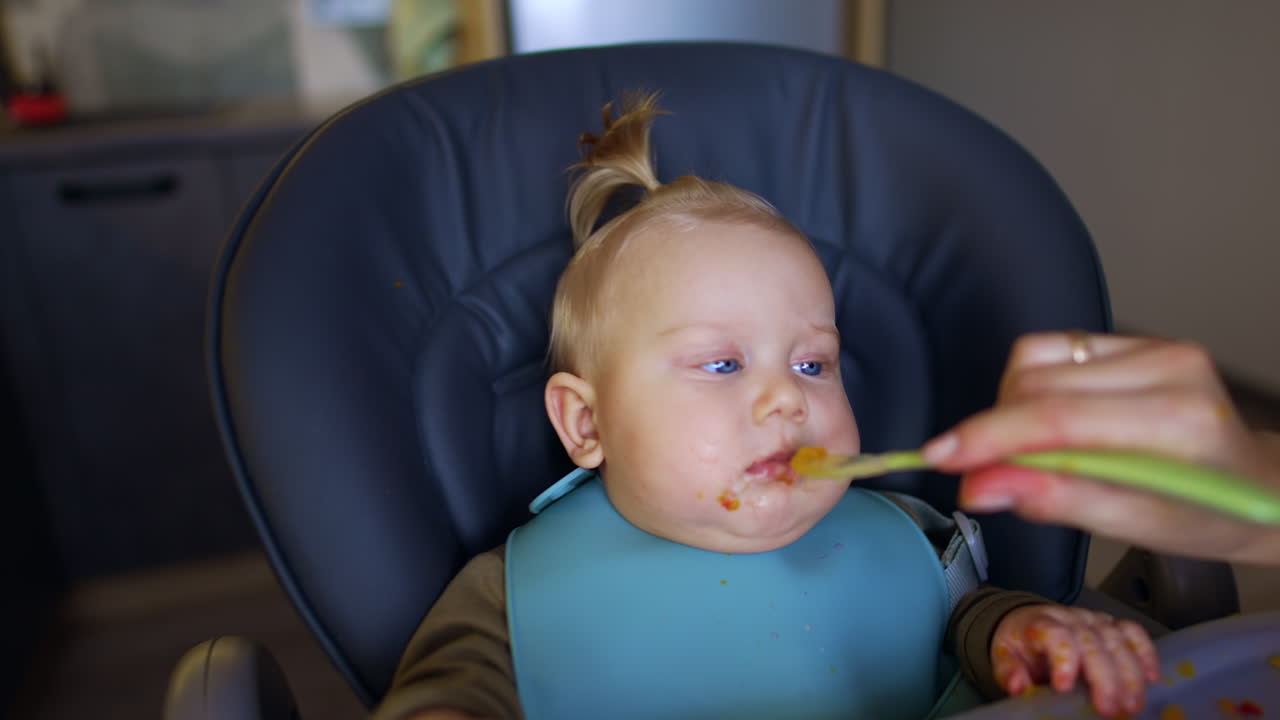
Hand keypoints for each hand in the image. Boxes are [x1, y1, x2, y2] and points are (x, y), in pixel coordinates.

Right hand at [924, 332, 1279, 564]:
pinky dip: (1029, 388)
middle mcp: (1168, 369)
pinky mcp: (1137, 340)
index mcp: (1178, 422)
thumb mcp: (1138, 527)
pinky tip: (1047, 421)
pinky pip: (1051, 351)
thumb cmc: (1206, 517)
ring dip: (1009, 408)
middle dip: (993, 432)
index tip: (938, 457)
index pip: (1059, 419)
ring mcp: (1153, 347)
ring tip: (1030, 451)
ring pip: (1034, 362)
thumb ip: (1059, 501)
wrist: (1260, 486)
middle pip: (1037, 386)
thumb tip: (981, 487)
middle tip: (981, 476)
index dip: (989, 437)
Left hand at [991, 605, 1158, 716]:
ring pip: (1117, 639)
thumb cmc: (1020, 646)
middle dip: (1104, 677)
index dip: (1063, 658)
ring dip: (1129, 673)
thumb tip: (1018, 686)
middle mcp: (1069, 618)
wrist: (1027, 624)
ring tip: (1132, 704)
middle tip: (1110, 708)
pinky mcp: (1110, 625)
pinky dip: (1146, 653)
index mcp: (1039, 624)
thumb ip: (1008, 672)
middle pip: (1092, 641)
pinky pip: (1133, 632)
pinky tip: (1152, 677)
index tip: (1063, 687)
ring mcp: (1093, 619)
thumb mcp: (1004, 659)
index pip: (1056, 634)